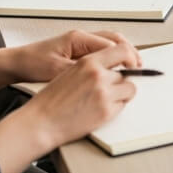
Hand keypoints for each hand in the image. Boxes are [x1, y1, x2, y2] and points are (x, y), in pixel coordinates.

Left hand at [6, 30, 139, 83]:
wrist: (16, 63)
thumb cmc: (32, 63)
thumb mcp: (57, 70)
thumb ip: (82, 71)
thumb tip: (104, 75)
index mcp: (78, 39)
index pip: (111, 43)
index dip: (126, 55)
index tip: (135, 67)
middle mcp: (81, 38)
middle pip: (114, 40)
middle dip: (130, 52)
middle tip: (139, 67)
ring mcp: (80, 43)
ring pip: (110, 44)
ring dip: (123, 53)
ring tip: (132, 67)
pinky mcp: (77, 51)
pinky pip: (102, 50)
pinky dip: (113, 57)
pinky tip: (115, 68)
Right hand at [19, 43, 140, 148]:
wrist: (41, 122)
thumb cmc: (50, 100)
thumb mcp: (69, 72)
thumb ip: (92, 67)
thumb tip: (113, 67)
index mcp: (88, 62)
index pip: (122, 50)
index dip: (130, 58)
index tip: (132, 64)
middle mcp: (98, 75)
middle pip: (128, 73)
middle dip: (123, 80)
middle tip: (113, 87)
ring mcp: (103, 94)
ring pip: (130, 89)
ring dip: (122, 94)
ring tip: (105, 99)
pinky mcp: (106, 112)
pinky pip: (122, 106)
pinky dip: (116, 107)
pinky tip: (99, 109)